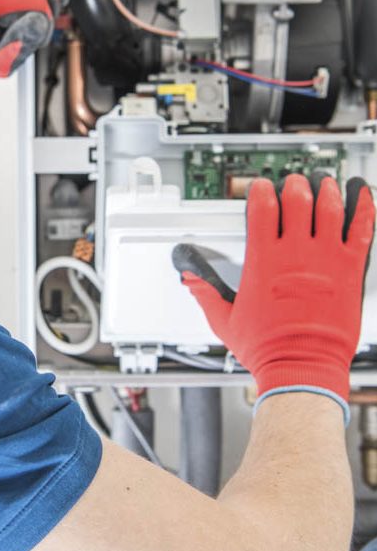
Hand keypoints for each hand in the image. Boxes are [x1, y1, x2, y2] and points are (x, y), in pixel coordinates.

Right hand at [172, 173, 374, 414]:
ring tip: (323, 182)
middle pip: (297, 201)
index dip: (260, 191)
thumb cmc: (267, 348)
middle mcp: (295, 255)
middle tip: (293, 182)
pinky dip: (364, 209)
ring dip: (326, 191)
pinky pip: (361, 232)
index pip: (262, 209)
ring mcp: (326, 260)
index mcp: (264, 262)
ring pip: (329, 209)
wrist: (302, 368)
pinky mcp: (350, 272)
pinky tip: (363, 195)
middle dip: (294, 185)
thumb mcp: (224, 320)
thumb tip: (191, 280)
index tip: (261, 186)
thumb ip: (205, 294)